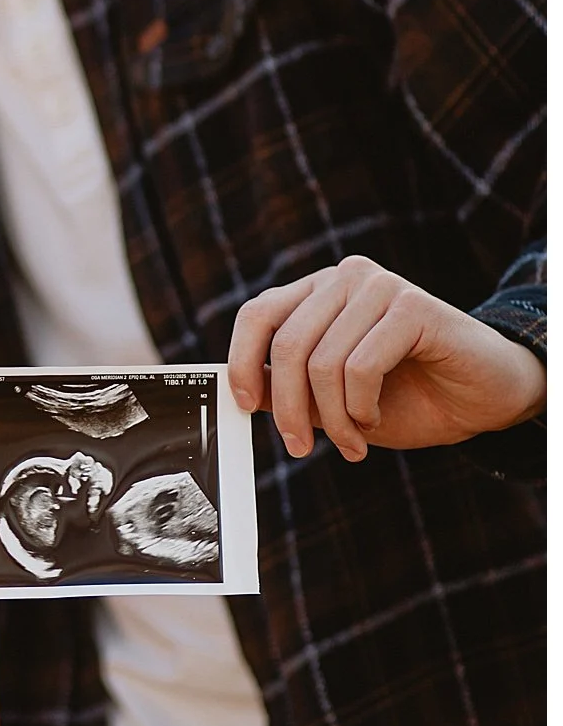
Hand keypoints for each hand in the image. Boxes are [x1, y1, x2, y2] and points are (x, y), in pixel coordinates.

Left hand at [228, 255, 544, 461]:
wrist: (485, 399)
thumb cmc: (410, 396)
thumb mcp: (333, 399)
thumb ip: (288, 389)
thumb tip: (242, 390)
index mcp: (319, 292)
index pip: (258, 314)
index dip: (241, 361)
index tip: (244, 405)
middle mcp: (345, 279)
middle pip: (287, 344)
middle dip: (288, 407)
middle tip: (299, 446)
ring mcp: (379, 287)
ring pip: (323, 362)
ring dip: (333, 418)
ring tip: (352, 442)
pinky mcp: (413, 306)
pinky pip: (361, 366)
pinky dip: (361, 406)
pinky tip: (375, 418)